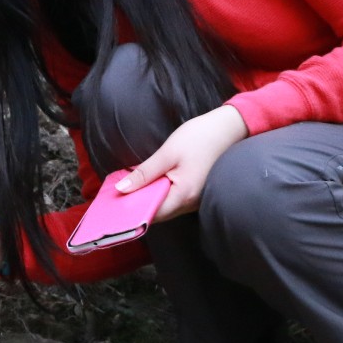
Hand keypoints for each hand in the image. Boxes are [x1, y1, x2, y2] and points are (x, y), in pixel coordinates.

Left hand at [116, 105, 249, 220]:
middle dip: (137, 205)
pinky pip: (173, 199)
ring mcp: (195, 200)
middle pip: (158, 213)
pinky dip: (159, 193)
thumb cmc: (200, 137)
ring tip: (127, 187)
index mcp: (184, 195)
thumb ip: (144, 173)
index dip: (132, 212)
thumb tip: (122, 190)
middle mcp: (191, 204)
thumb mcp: (167, 153)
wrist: (229, 128)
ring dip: (147, 199)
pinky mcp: (195, 193)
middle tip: (115, 195)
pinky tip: (147, 183)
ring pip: (165, 206)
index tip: (113, 206)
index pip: (152, 214)